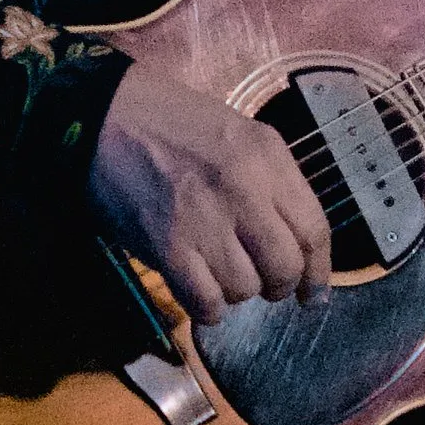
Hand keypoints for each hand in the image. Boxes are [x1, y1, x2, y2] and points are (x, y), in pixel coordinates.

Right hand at [88, 61, 333, 324]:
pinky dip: (207, 307)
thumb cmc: (173, 124)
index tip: (313, 292)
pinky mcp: (168, 246)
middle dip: (280, 287)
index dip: (319, 271)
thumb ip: (273, 183)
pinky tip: (198, 289)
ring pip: (245, 289)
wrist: (105, 116)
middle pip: (285, 267)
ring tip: (218, 271)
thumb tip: (301, 248)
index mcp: (266, 155)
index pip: (314, 229)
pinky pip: (206, 302)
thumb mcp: (239, 135)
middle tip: (264, 284)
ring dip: (236, 292)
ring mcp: (205, 218)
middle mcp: (243, 187)